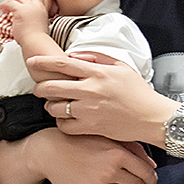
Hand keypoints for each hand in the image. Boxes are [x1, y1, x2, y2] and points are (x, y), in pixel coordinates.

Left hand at [0, 0, 53, 45]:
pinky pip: (9, 3)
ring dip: (10, 1)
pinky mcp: (19, 10)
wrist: (35, 42)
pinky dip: (3, 4)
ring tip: (5, 6)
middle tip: (13, 4)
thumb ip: (36, 20)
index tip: (25, 2)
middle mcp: (36, 6)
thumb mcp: (41, 26)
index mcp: (43, 10)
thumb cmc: (37, 39)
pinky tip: (0, 7)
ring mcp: (28, 7)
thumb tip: (30, 21)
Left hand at [27, 50, 172, 143]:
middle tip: (39, 89)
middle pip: (52, 87)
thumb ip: (97, 58)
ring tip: (54, 105)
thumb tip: (75, 56)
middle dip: (40, 88)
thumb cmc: (138, 92)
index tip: (31, 62)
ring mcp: (89, 110)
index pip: (63, 64)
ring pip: (55, 107)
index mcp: (98, 73)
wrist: (152, 117)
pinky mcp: (91, 127)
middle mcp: (91, 90)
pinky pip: (64, 125)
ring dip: (50, 106)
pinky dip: (61, 122)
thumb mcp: (121, 67)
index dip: (43, 63)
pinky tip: (65, 119)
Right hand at [37, 129, 156, 183]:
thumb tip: (151, 166)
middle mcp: (110, 171)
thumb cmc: (79, 141)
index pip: (146, 172)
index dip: (151, 177)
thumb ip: (132, 149)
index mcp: (117, 154)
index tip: (150, 179)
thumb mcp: (107, 137)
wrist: (50, 152)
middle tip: (138, 183)